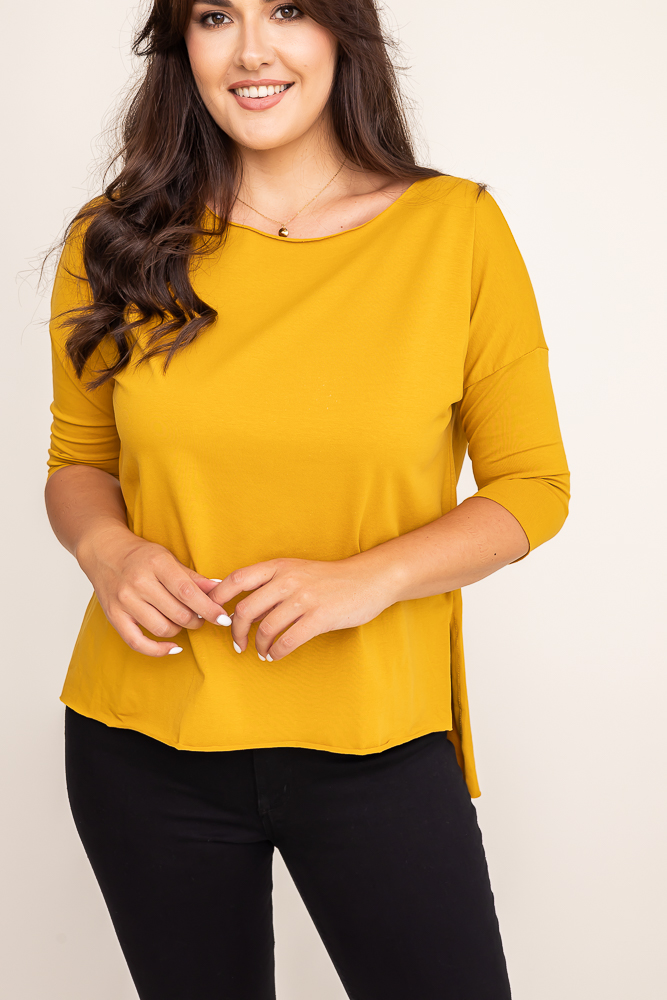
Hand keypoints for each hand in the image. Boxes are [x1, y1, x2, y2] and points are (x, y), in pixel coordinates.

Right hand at [76, 524, 232, 656]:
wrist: (103, 552)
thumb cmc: (141, 555)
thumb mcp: (168, 558)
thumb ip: (192, 577)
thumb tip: (219, 589)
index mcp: (157, 564)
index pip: (188, 592)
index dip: (209, 609)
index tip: (223, 618)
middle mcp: (139, 583)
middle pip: (178, 613)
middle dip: (197, 620)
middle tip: (202, 617)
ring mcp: (124, 601)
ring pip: (162, 628)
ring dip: (180, 630)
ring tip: (184, 622)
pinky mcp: (114, 616)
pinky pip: (137, 642)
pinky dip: (158, 649)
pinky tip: (172, 646)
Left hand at [209, 554, 398, 661]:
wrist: (369, 579)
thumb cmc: (329, 578)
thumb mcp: (297, 569)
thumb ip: (270, 581)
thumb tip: (237, 599)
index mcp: (278, 566)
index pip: (237, 579)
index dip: (218, 598)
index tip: (213, 615)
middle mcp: (287, 580)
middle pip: (245, 609)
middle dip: (235, 631)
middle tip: (237, 643)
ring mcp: (304, 599)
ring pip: (265, 629)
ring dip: (258, 646)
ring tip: (261, 652)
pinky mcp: (319, 618)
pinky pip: (287, 641)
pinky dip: (276, 653)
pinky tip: (275, 655)